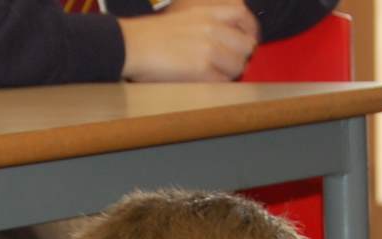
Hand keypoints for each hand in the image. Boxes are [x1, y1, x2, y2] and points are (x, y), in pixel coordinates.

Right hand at [119, 7, 257, 81]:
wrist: (131, 45)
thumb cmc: (151, 35)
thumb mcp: (184, 16)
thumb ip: (208, 23)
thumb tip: (228, 39)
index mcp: (207, 12)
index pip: (244, 16)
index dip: (250, 31)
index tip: (248, 41)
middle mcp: (212, 27)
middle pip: (246, 46)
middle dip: (241, 57)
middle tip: (229, 64)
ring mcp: (209, 48)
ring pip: (237, 66)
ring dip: (229, 73)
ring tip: (214, 74)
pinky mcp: (202, 69)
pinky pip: (223, 81)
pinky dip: (217, 84)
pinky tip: (204, 82)